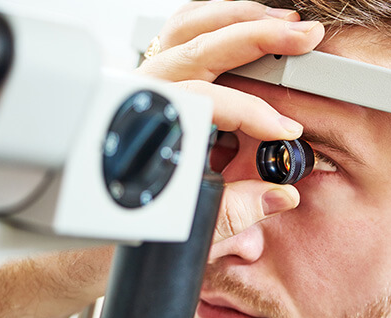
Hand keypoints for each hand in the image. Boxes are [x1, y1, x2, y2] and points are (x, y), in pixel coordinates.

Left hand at [136, 0, 323, 241]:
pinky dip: (214, 20)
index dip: (255, 113)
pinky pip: (179, 34)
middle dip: (258, 36)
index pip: (209, 102)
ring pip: (188, 27)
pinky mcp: (151, 78)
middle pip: (200, 45)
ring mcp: (144, 79)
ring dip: (238, 18)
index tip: (286, 130)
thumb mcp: (183, 224)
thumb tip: (281, 195)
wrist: (88, 218)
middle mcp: (141, 93)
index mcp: (147, 125)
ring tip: (282, 21)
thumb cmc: (123, 220)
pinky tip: (242, 22)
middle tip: (302, 36)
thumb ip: (234, 211)